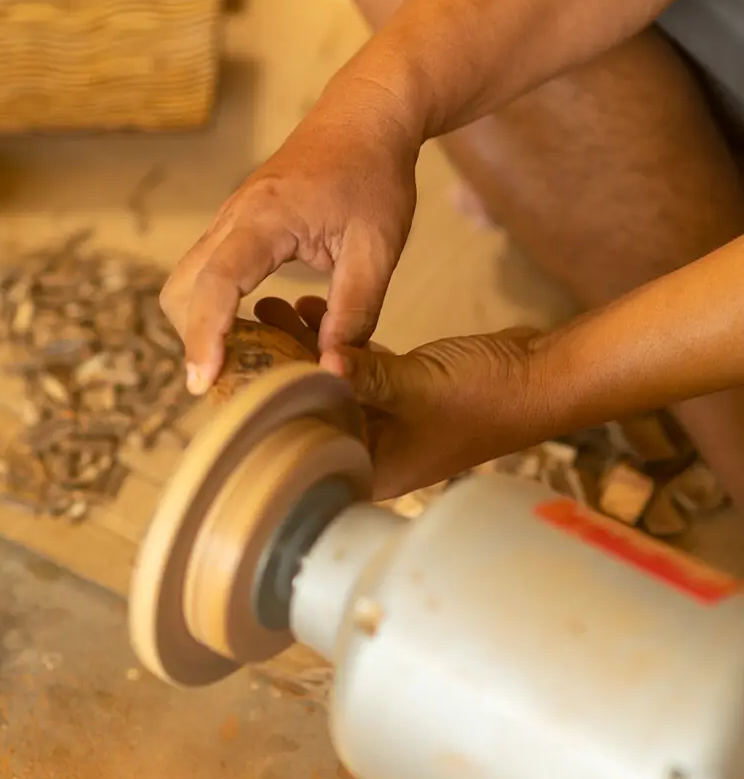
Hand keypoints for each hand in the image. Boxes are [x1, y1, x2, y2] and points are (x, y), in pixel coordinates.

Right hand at [160, 83, 419, 395]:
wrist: (365, 117)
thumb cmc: (374, 175)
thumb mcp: (378, 249)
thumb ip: (354, 312)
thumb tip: (332, 370)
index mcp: (266, 217)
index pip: (217, 282)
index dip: (206, 336)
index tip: (204, 381)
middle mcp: (234, 216)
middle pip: (182, 288)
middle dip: (194, 339)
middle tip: (229, 383)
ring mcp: (230, 219)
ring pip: (187, 282)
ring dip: (200, 325)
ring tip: (240, 364)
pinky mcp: (237, 226)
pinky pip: (207, 273)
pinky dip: (214, 309)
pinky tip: (249, 333)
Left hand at [254, 296, 554, 499]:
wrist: (541, 375)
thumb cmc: (487, 396)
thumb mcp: (418, 386)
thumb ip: (364, 377)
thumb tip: (316, 364)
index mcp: (373, 468)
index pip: (305, 448)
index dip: (270, 411)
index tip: (238, 372)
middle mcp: (376, 451)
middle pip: (312, 412)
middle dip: (280, 371)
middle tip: (246, 332)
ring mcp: (389, 421)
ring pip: (332, 385)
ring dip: (305, 348)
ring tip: (270, 309)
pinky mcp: (401, 392)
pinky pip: (357, 368)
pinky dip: (337, 342)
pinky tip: (309, 310)